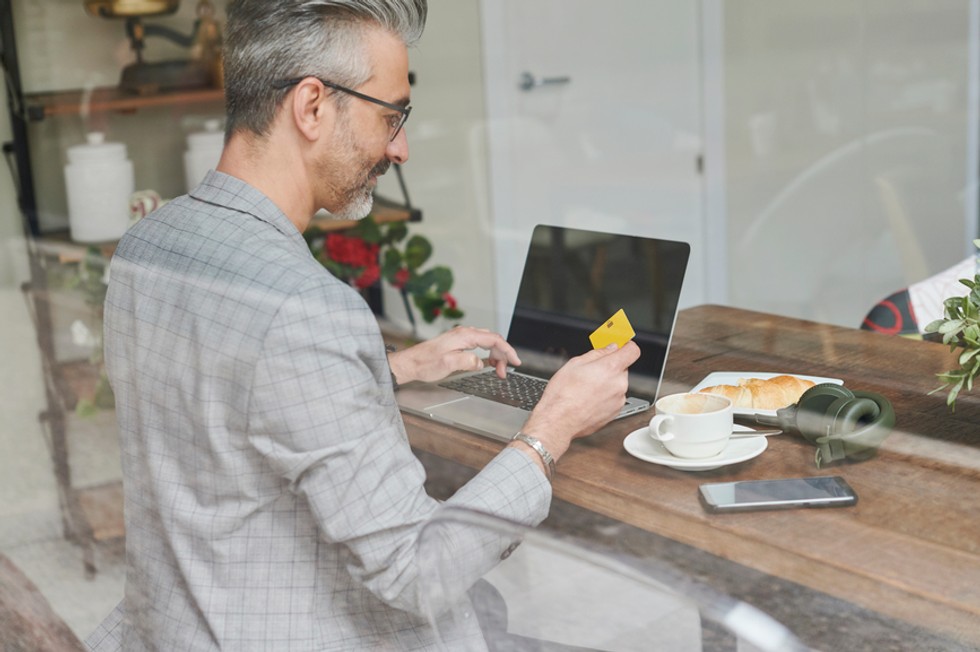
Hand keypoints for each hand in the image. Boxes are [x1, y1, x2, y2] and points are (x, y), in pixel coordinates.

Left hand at [387, 326, 520, 383]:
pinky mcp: (458, 344)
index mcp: (465, 335)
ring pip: (487, 343)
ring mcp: (461, 338)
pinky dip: (487, 354)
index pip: (494, 339)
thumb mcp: (449, 364)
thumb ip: (468, 361)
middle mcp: (464, 333)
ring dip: (496, 356)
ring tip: (498, 371)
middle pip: (493, 340)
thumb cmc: (426, 363)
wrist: (411, 363)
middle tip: (504, 373)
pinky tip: (488, 363)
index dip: (508, 351)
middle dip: (503, 355)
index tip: (516, 362)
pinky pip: (479, 346)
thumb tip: (481, 362)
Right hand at [517, 341, 640, 461]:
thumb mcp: (575, 363)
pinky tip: (588, 398)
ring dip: (606, 383)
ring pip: (617, 384)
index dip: (625, 346)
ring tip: (586, 388)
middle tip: (591, 371)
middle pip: (622, 368)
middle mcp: (619, 384)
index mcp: (610, 368)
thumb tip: (608, 348)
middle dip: (609, 367)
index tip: (619, 346)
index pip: (632, 351)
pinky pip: (613, 398)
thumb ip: (597, 353)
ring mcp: (618, 400)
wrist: (558, 421)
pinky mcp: (615, 412)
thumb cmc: (562, 395)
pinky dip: (604, 396)